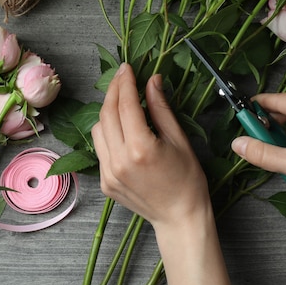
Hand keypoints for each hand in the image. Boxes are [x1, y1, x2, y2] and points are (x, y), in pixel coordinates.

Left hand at [92, 64, 236, 284]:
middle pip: (107, 114)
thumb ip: (161, 108)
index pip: (125, 105)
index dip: (125, 82)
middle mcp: (119, 160)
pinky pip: (100, 148)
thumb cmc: (188, 180)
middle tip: (122, 76)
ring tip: (122, 102)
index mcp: (140, 149)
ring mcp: (108, 173)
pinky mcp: (105, 182)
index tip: (128, 67)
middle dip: (113, 90)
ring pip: (98, 129)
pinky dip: (108, 132)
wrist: (179, 217)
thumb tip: (152, 80)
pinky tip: (121, 128)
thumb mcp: (179, 140)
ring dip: (108, 111)